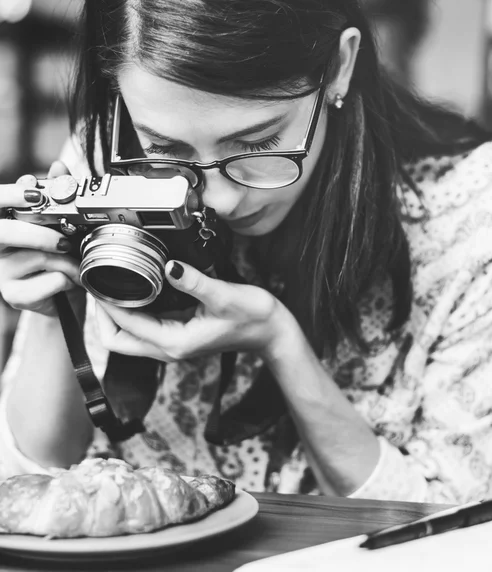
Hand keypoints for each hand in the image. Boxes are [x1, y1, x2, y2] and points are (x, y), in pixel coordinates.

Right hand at [0, 162, 83, 316]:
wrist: (64, 295)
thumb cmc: (59, 256)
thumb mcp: (61, 225)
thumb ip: (56, 196)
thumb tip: (58, 167)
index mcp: (6, 223)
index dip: (11, 195)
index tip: (33, 194)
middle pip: (5, 232)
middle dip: (40, 235)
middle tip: (65, 242)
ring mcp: (1, 272)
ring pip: (37, 258)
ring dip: (67, 262)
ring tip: (75, 265)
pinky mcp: (14, 295)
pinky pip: (49, 281)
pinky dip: (68, 280)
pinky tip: (68, 282)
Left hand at [95, 260, 290, 361]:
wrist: (272, 332)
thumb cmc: (254, 317)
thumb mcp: (224, 296)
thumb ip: (194, 282)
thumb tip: (168, 266)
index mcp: (175, 342)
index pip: (126, 327)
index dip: (107, 305)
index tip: (96, 281)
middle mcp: (169, 348)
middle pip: (118, 341)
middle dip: (102, 316)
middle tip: (97, 285)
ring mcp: (173, 344)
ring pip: (129, 336)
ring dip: (114, 314)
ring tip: (109, 284)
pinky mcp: (179, 335)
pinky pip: (144, 328)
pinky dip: (132, 312)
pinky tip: (135, 289)